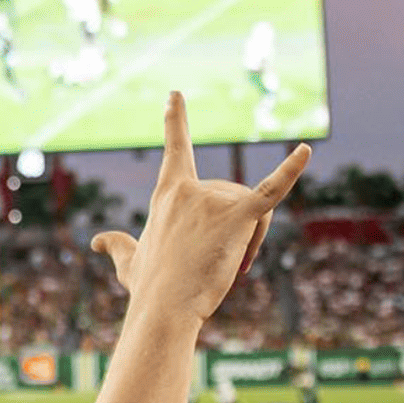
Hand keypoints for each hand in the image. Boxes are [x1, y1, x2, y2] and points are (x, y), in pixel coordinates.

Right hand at [91, 93, 307, 323]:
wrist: (164, 307)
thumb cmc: (148, 287)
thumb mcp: (129, 261)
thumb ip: (118, 245)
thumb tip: (98, 242)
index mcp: (167, 194)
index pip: (174, 150)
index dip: (175, 121)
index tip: (176, 96)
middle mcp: (189, 190)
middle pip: (234, 198)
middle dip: (238, 233)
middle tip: (221, 267)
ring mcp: (213, 201)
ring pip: (254, 212)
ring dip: (251, 242)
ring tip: (231, 268)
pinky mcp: (239, 217)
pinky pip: (270, 191)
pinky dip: (290, 169)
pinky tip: (305, 150)